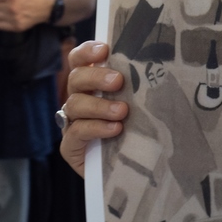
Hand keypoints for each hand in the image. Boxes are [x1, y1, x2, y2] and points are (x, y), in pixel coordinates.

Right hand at [58, 41, 128, 177]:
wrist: (132, 172)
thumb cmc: (137, 133)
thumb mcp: (138, 107)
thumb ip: (135, 88)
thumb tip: (150, 64)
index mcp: (91, 85)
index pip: (79, 60)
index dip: (87, 52)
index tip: (104, 50)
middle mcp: (78, 100)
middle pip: (76, 79)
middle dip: (96, 77)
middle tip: (118, 81)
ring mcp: (71, 123)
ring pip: (74, 104)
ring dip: (99, 105)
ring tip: (122, 111)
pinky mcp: (70, 147)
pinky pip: (76, 132)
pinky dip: (95, 128)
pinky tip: (114, 129)